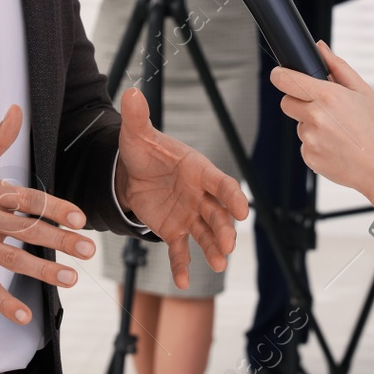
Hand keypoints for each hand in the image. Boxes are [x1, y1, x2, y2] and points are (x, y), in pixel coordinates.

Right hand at [0, 105, 95, 324]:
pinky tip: (24, 314)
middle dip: (60, 241)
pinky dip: (5, 303)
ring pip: (12, 261)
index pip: (27, 199)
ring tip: (69, 277)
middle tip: (86, 249)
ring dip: (42, 271)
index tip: (79, 217)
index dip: (55, 208)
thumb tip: (16, 112)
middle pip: (26, 231)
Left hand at [115, 87, 249, 288]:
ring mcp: (190, 214)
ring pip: (206, 233)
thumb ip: (137, 117)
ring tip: (218, 263)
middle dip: (225, 228)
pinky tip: (183, 281)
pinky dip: (182, 265)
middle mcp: (199, 194)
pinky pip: (181, 250)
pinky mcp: (175, 230)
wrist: (130, 174)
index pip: (221, 183)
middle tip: (229, 244)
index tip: (243, 210)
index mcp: (198, 170)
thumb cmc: (142, 152)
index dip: (232, 196)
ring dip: (214, 248)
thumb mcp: (136, 135)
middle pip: (218, 213)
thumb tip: (130, 92)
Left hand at [269, 41, 373, 209]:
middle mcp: (315, 118)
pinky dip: (317, 144)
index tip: (282, 75)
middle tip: (324, 108)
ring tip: (340, 132)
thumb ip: (337, 67)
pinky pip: (305, 145)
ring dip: (312, 125)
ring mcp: (310, 140)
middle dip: (300, 102)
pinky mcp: (310, 158)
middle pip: (287, 102)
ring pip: (299, 125)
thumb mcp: (364, 91)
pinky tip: (338, 146)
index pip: (285, 80)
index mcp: (327, 97)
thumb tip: (320, 48)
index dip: (281, 75)